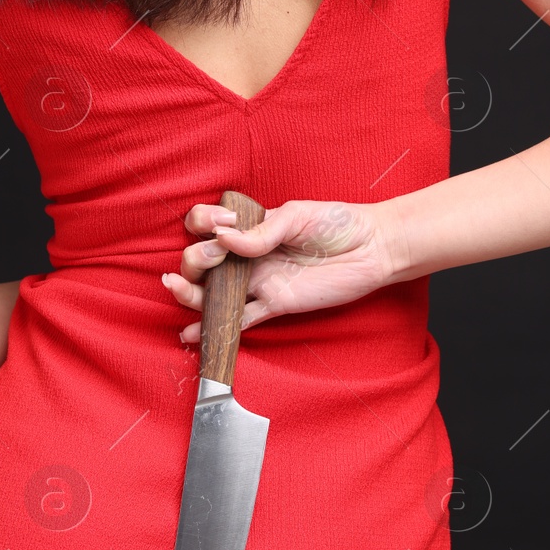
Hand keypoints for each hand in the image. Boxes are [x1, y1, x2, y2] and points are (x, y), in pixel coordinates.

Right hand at [161, 199, 405, 343]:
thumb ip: (262, 230)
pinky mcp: (274, 305)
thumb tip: (226, 239)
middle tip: (211, 258)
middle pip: (204, 262)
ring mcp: (260, 282)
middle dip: (195, 259)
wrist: (372, 249)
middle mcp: (250, 256)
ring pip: (214, 293)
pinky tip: (191, 334)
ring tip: (177, 289)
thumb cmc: (338, 223)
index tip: (222, 223)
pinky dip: (216, 328)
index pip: (210, 224)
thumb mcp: (298, 215)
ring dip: (190, 293)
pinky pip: (240, 319)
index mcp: (251, 227)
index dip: (204, 223)